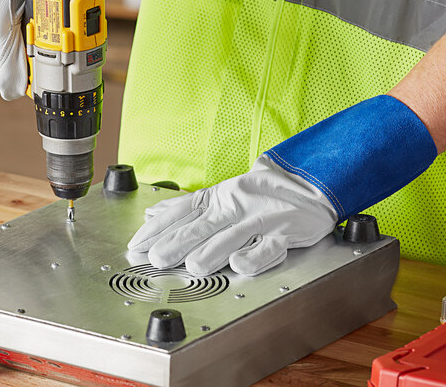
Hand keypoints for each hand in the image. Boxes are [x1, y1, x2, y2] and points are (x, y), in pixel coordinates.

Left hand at [129, 95, 436, 275]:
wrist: (307, 180)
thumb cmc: (260, 192)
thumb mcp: (220, 194)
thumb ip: (187, 207)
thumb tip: (153, 215)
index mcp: (218, 197)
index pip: (183, 212)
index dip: (159, 230)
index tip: (137, 246)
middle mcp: (236, 205)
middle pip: (202, 225)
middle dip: (177, 242)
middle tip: (155, 258)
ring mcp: (261, 217)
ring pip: (233, 234)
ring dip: (211, 250)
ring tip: (191, 265)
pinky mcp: (285, 229)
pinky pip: (270, 244)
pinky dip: (256, 254)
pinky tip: (240, 265)